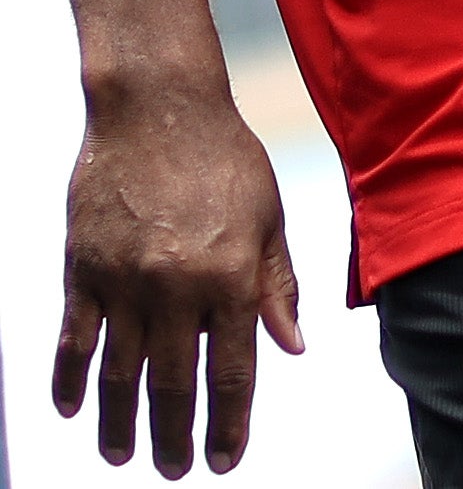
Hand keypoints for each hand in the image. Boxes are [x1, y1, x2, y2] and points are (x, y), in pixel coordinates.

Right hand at [54, 88, 303, 476]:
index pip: (235, 368)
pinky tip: (75, 409)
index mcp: (233, 275)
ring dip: (123, 421)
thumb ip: (278, 284)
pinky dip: (71, 380)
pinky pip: (74, 340)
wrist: (158, 108)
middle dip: (177, 434)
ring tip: (125, 455)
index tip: (227, 459)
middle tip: (175, 471)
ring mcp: (126, 282)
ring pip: (121, 372)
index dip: (231, 421)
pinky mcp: (83, 270)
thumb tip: (292, 347)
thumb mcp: (269, 216)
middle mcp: (179, 287)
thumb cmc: (224, 159)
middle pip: (176, 382)